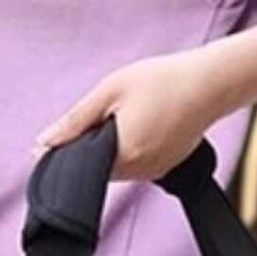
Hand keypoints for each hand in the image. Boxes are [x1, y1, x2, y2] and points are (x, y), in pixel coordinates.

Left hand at [40, 51, 229, 181]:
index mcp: (123, 153)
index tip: (49, 147)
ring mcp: (153, 173)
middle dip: (89, 150)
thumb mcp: (110, 91)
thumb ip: (76, 120)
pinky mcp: (164, 169)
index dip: (65, 154)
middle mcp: (139, 171)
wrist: (209, 85)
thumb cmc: (164, 81)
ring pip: (116, 168)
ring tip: (120, 118)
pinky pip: (135, 166)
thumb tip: (46, 141)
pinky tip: (138, 126)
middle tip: (92, 120)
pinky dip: (128, 150)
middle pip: (98, 169)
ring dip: (109, 149)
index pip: (80, 167)